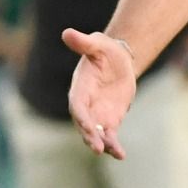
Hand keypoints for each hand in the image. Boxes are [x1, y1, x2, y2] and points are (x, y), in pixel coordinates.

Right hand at [64, 29, 136, 159]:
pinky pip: (110, 136)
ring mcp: (97, 114)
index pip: (77, 105)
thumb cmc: (105, 50)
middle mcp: (85, 105)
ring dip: (102, 143)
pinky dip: (114, 146)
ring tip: (110, 152)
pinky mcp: (110, 120)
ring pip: (97, 133)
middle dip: (90, 135)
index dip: (81, 116)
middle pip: (84, 124)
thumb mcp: (97, 43)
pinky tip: (120, 155)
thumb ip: (83, 42)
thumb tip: (67, 32)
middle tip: (97, 147)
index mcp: (79, 88)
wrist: (119, 60)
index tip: (88, 126)